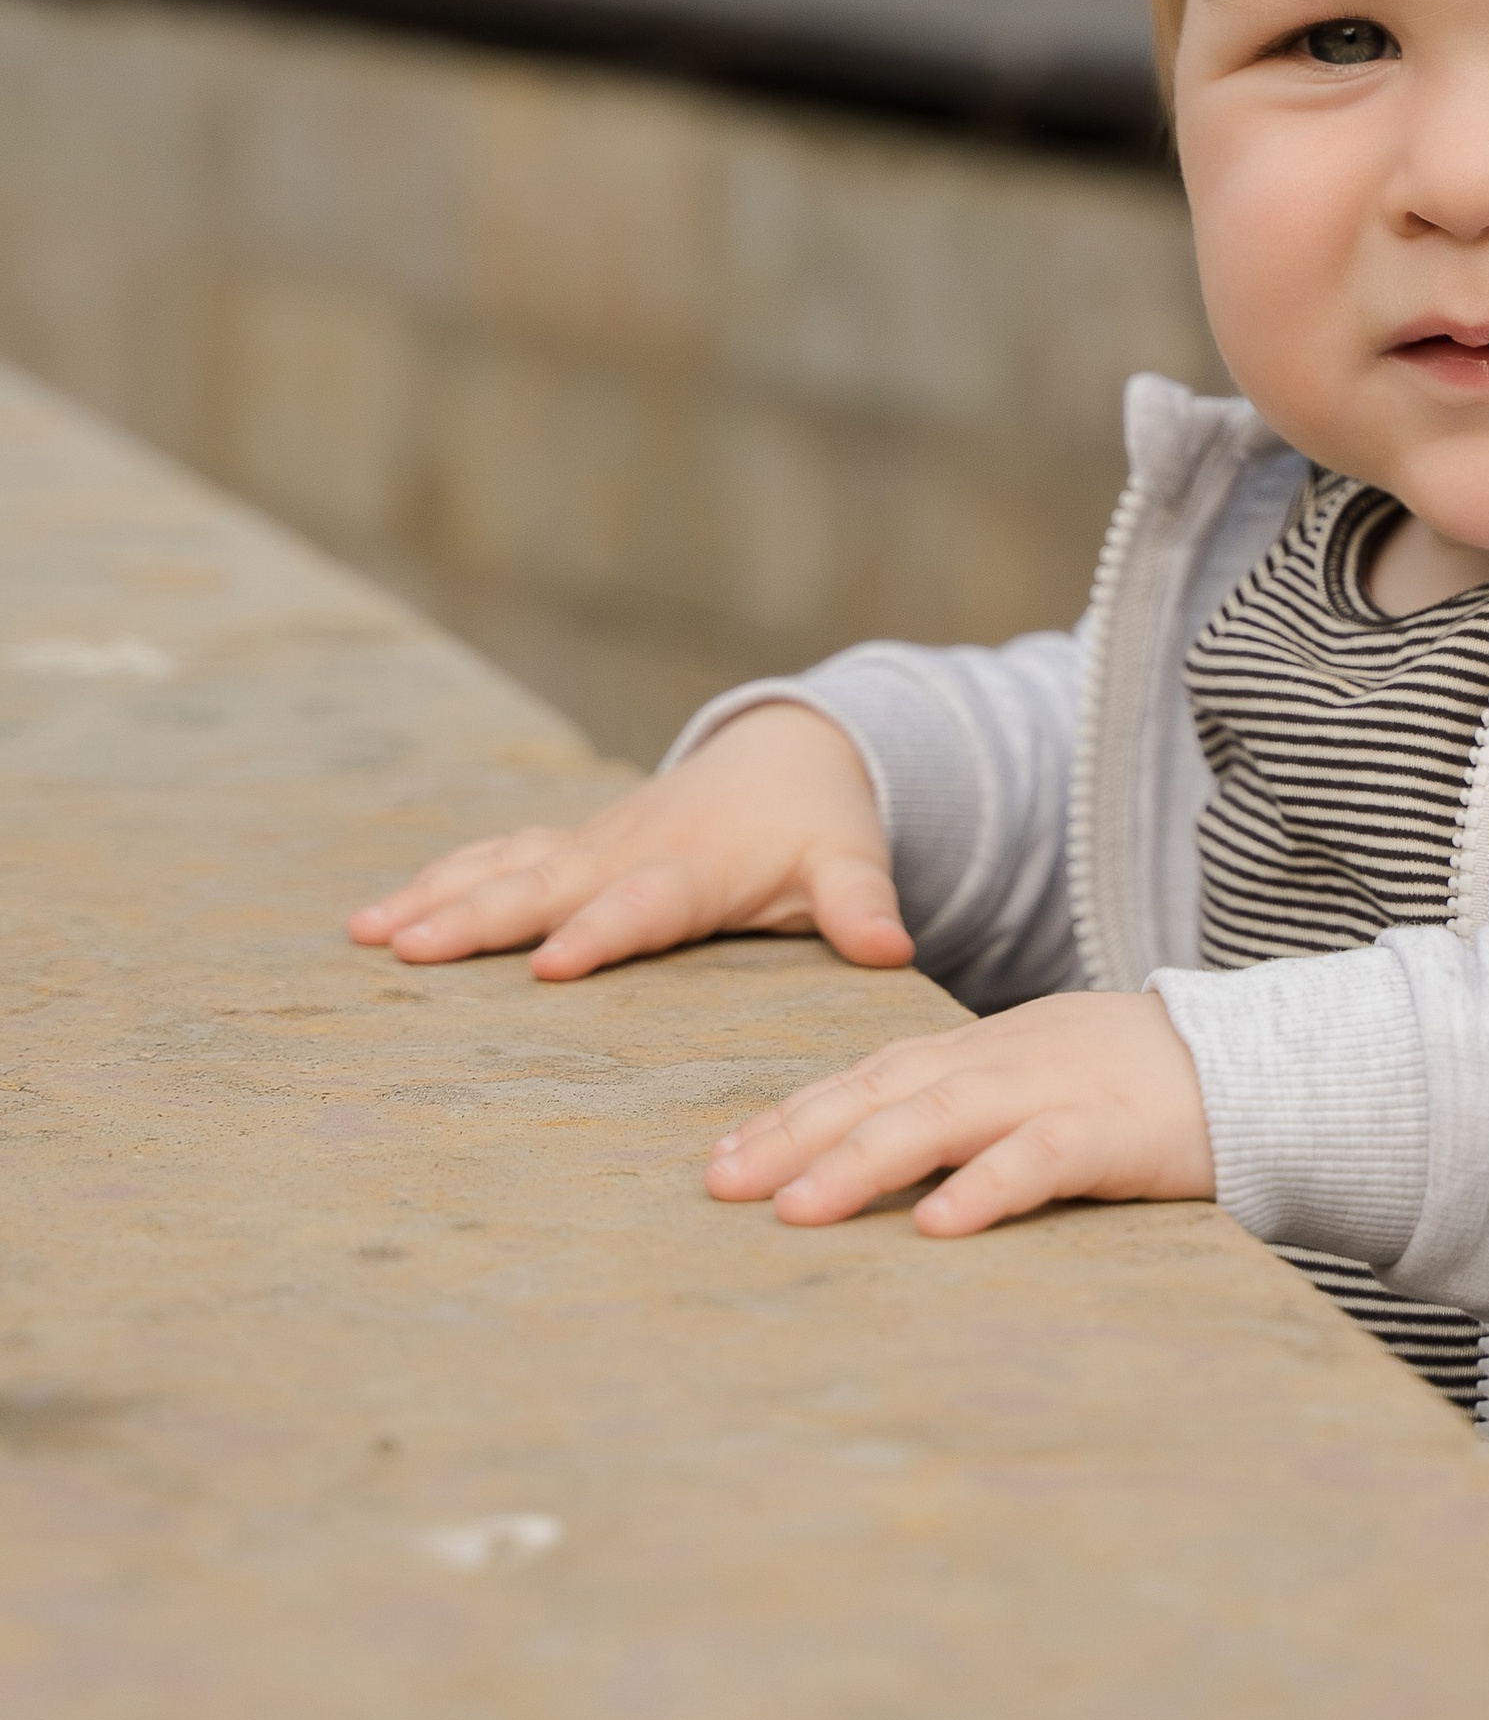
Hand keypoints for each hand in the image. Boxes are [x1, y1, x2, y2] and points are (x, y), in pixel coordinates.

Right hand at [348, 701, 913, 978]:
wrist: (786, 754)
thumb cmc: (819, 825)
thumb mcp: (851, 861)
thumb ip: (861, 905)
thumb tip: (891, 948)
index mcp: (694, 869)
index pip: (641, 906)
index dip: (598, 932)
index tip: (550, 965)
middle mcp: (628, 852)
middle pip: (544, 887)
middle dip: (476, 917)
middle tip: (407, 948)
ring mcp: (589, 845)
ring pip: (502, 869)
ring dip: (435, 897)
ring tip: (367, 934)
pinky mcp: (570, 846)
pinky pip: (494, 858)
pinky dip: (439, 879)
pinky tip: (377, 916)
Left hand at [705, 991, 1214, 1233]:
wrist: (1252, 1061)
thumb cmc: (1133, 1085)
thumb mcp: (1032, 1081)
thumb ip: (962, 1110)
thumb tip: (879, 1167)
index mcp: (978, 1052)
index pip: (866, 1077)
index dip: (791, 1114)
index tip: (721, 1162)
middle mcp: (999, 1062)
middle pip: (879, 1092)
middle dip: (794, 1136)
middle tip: (721, 1186)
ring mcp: (1053, 1092)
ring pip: (940, 1119)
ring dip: (861, 1161)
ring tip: (797, 1208)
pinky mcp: (1109, 1134)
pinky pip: (1038, 1159)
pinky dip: (985, 1188)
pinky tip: (936, 1225)